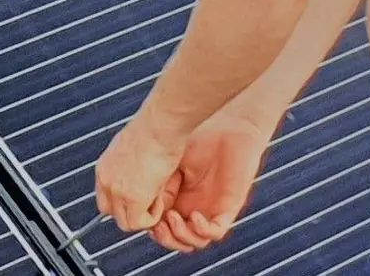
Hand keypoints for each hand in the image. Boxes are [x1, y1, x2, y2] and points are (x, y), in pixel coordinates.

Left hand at [95, 109, 187, 231]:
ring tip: (157, 197)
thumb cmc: (154, 129)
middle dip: (132, 212)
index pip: (105, 199)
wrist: (160, 125)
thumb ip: (128, 167)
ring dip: (144, 216)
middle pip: (111, 213)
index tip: (139, 199)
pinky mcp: (133, 197)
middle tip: (150, 201)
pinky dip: (152, 217)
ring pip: (125, 222)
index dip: (123, 203)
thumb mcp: (132, 149)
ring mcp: (117, 190)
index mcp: (104, 167)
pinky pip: (139, 223)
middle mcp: (106, 179)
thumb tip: (139, 178)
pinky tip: (160, 198)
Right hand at [150, 112, 270, 253]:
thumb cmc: (198, 138)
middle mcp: (192, 206)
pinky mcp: (228, 208)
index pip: (161, 224)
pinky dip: (202, 230)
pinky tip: (194, 216)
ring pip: (195, 241)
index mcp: (176, 197)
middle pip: (177, 238)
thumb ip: (158, 185)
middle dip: (164, 238)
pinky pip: (215, 232)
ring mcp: (210, 209)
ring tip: (172, 217)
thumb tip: (143, 206)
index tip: (141, 218)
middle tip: (157, 226)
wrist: (228, 128)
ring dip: (180, 236)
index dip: (151, 228)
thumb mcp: (169, 164)